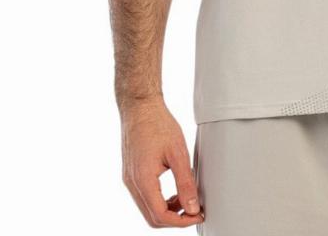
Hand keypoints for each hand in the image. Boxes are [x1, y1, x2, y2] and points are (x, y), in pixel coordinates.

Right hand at [120, 97, 203, 227]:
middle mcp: (132, 183)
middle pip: (151, 217)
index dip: (181, 221)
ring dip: (167, 210)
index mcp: (143, 180)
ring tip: (187, 200)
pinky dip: (160, 200)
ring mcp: (129, 179)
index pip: (160, 216)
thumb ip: (185, 183)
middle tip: (195, 211)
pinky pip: (144, 196)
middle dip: (175, 219)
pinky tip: (175, 190)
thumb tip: (193, 207)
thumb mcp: (178, 153)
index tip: (198, 215)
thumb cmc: (158, 124)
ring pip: (147, 208)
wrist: (140, 107)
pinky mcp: (131, 173)